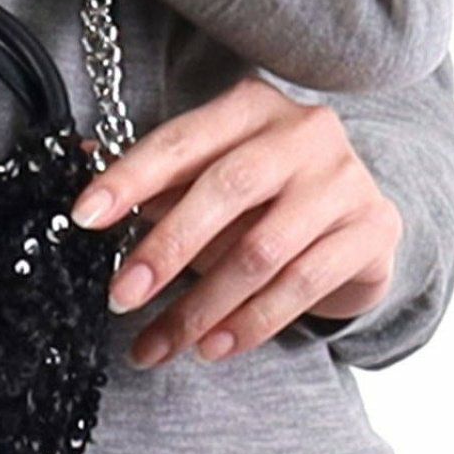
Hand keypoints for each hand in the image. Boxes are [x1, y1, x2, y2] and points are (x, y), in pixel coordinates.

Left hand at [68, 74, 402, 367]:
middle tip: (121, 296)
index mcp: (252, 106)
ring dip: (203, 305)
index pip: (182, 140)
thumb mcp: (210, 179)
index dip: (130, 177)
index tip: (84, 216)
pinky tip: (214, 348)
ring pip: (262, 250)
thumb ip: (157, 177)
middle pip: (225, 190)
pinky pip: (301, 284)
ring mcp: (345, 179)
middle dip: (166, 248)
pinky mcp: (372, 230)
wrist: (358, 223)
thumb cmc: (266, 198)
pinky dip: (251, 323)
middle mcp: (304, 131)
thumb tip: (81, 159)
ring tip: (162, 343)